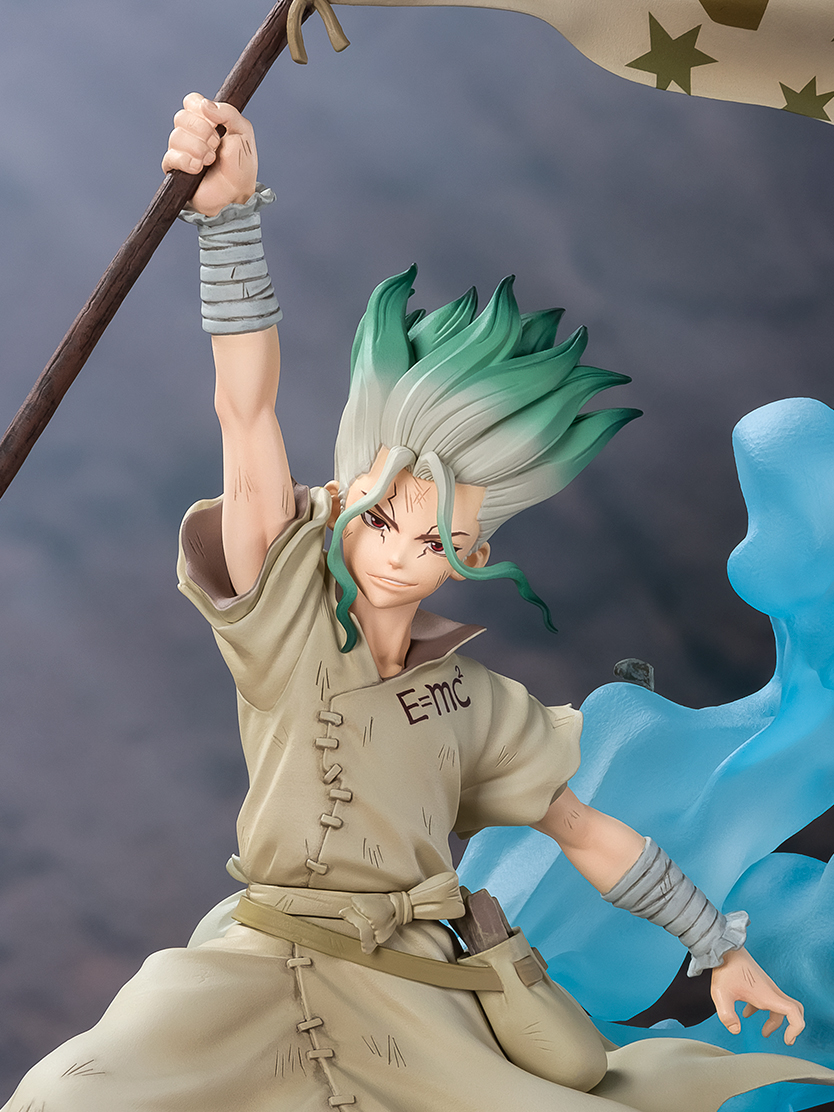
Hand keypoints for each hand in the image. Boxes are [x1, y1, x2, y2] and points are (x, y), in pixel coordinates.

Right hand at [162, 93, 257, 216]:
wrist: (235, 196)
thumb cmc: (241, 167)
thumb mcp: (244, 133)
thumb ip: (229, 113)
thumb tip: (205, 105)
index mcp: (206, 120)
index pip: (191, 101)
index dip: (200, 108)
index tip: (215, 124)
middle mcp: (191, 133)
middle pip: (181, 117)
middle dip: (202, 131)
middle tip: (216, 145)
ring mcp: (181, 150)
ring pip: (176, 136)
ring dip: (198, 148)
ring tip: (210, 160)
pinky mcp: (174, 168)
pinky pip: (170, 157)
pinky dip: (187, 161)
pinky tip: (198, 169)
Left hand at [710, 947, 804, 1045]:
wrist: (724, 947)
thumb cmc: (725, 967)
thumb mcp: (721, 994)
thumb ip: (727, 1015)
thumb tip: (736, 1030)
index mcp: (767, 995)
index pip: (794, 1012)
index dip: (796, 1029)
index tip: (787, 1040)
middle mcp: (770, 990)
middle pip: (791, 1010)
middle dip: (791, 1026)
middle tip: (787, 1039)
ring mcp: (765, 985)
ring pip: (779, 1005)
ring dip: (775, 1020)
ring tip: (764, 1032)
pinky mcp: (758, 982)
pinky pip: (768, 999)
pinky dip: (762, 1010)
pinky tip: (745, 1013)